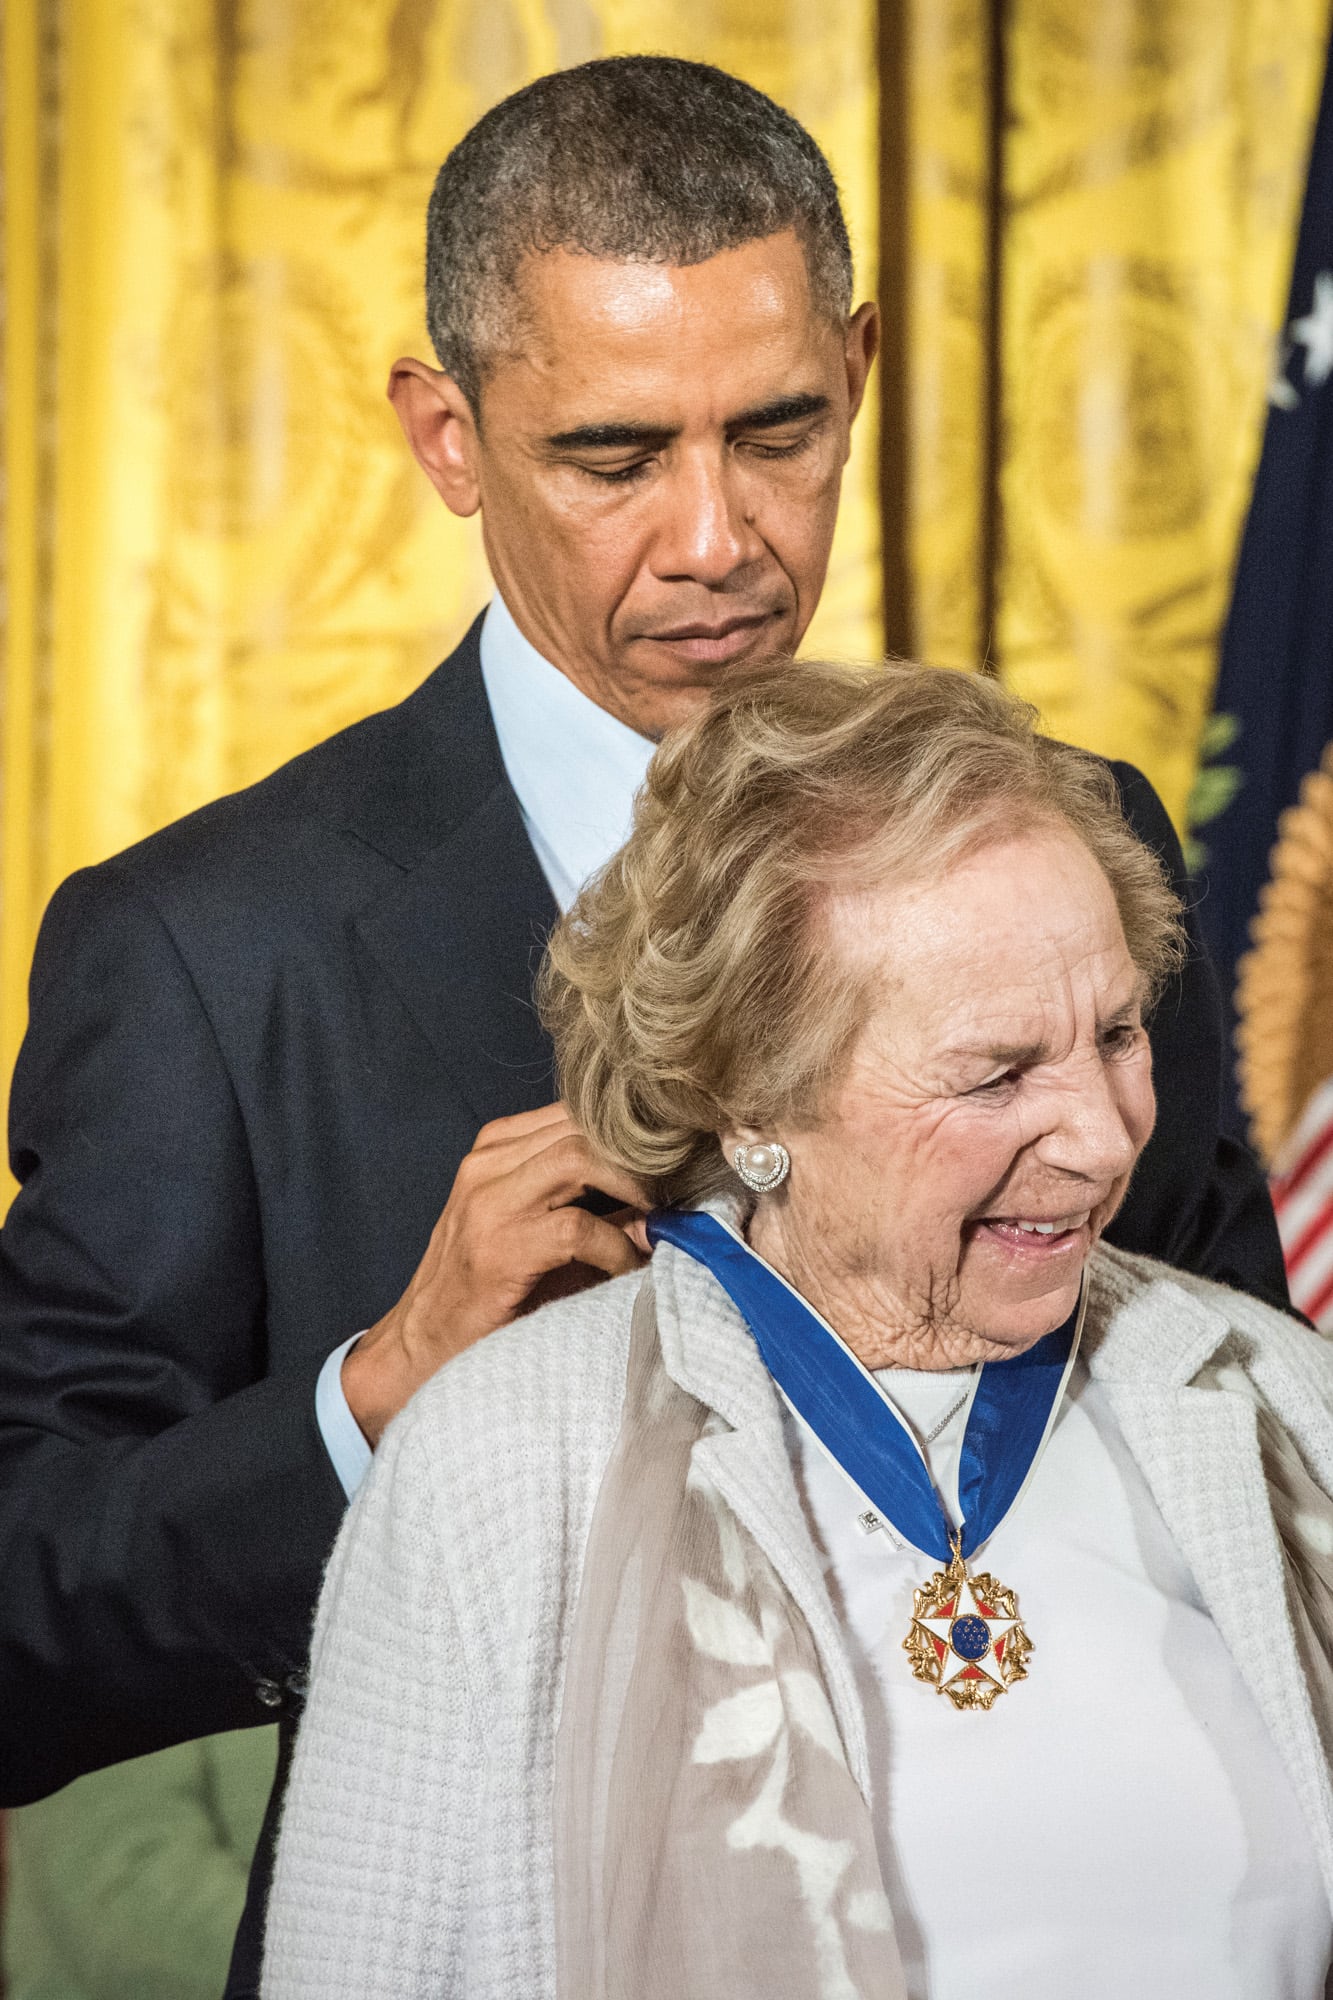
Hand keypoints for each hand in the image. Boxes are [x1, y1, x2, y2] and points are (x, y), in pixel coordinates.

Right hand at [341, 1105, 649, 1444]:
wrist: (421, 1345)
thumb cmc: (487, 1290)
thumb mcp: (537, 1229)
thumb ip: (592, 1204)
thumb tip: (667, 1199)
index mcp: (498, 1148)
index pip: (579, 1110)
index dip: (633, 1133)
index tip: (672, 1162)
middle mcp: (489, 1162)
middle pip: (585, 1126)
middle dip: (640, 1157)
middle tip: (674, 1193)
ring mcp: (488, 1200)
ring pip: (580, 1158)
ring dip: (631, 1191)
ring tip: (655, 1225)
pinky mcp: (499, 1246)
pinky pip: (577, 1227)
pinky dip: (616, 1248)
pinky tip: (626, 1269)